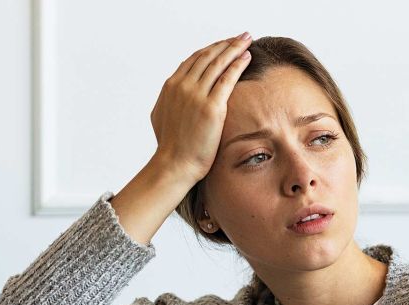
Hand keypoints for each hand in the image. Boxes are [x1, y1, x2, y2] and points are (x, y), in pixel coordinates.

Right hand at [149, 31, 252, 184]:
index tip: (224, 45)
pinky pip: (227, 78)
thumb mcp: (162, 115)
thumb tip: (173, 94)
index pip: (194, 60)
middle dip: (226, 43)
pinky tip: (246, 57)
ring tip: (246, 40)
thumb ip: (169, 100)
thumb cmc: (170, 146)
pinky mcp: (211, 107)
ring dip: (234, 48)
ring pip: (218, 63)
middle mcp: (182, 86)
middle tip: (241, 36)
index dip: (211, 49)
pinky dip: (237, 64)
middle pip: (207, 56)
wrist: (174, 164)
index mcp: (171, 86)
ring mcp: (196, 95)